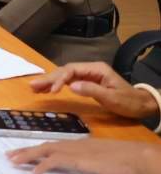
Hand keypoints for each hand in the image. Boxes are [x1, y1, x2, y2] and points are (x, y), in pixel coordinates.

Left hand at [7, 138, 160, 173]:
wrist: (135, 156)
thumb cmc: (122, 159)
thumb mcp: (100, 158)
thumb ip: (87, 158)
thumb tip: (80, 163)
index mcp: (77, 144)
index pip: (52, 145)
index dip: (36, 148)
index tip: (23, 152)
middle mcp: (73, 144)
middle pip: (43, 146)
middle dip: (25, 150)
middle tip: (10, 156)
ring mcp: (74, 150)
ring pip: (44, 151)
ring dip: (27, 156)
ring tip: (14, 161)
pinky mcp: (78, 159)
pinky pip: (55, 161)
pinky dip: (43, 165)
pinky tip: (34, 172)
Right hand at [31, 61, 157, 119]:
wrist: (141, 105)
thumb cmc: (129, 102)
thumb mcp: (112, 98)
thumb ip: (92, 90)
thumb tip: (71, 86)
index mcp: (96, 69)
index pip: (72, 70)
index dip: (59, 78)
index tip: (51, 90)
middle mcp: (90, 69)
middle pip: (65, 71)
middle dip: (48, 78)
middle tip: (32, 85)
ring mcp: (88, 75)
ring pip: (64, 76)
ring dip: (49, 81)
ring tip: (33, 87)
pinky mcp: (87, 82)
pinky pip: (68, 82)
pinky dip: (57, 85)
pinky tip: (47, 89)